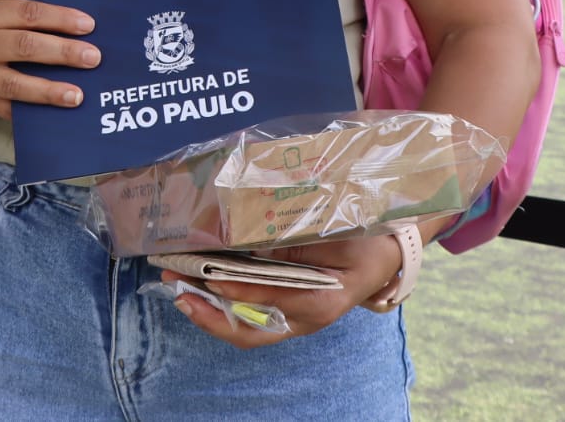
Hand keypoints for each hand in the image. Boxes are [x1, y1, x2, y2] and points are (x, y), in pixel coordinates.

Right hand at [0, 0, 98, 118]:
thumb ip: (22, 20)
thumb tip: (75, 29)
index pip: (26, 13)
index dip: (59, 18)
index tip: (88, 26)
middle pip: (25, 46)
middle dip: (63, 52)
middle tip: (93, 57)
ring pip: (16, 83)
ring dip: (50, 90)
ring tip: (77, 94)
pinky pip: (10, 109)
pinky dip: (35, 111)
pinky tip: (56, 113)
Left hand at [162, 233, 403, 348]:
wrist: (386, 253)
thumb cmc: (364, 242)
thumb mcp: (339, 234)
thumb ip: (300, 238)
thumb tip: (255, 233)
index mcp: (319, 300)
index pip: (272, 300)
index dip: (242, 293)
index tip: (214, 280)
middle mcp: (302, 317)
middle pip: (250, 331)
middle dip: (210, 315)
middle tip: (179, 292)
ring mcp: (292, 317)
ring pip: (244, 329)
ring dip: (209, 312)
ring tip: (179, 288)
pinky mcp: (285, 309)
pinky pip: (248, 318)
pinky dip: (222, 306)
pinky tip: (200, 288)